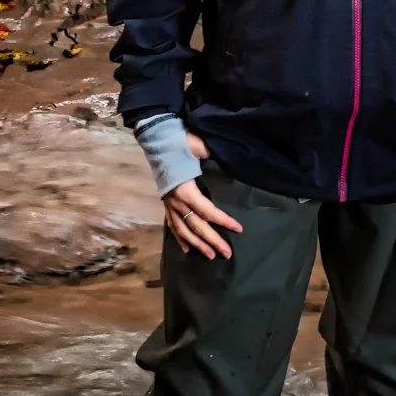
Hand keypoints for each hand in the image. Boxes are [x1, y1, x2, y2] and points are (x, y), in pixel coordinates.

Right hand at [164, 133, 242, 259]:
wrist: (157, 139)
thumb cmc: (179, 142)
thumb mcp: (198, 146)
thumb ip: (213, 153)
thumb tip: (230, 154)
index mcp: (186, 190)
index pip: (207, 210)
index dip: (223, 221)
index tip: (238, 229)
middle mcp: (176, 201)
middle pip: (196, 226)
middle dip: (212, 241)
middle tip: (227, 254)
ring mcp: (170, 204)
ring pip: (184, 230)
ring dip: (198, 244)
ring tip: (211, 256)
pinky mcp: (166, 203)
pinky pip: (173, 225)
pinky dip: (180, 238)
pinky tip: (187, 249)